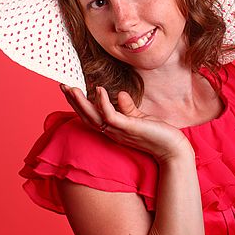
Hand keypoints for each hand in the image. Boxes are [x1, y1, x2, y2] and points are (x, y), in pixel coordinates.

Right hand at [59, 85, 192, 164]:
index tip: (69, 90)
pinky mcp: (128, 128)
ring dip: (81, 102)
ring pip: (93, 117)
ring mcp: (119, 131)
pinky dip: (102, 103)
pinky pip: (110, 116)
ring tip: (72, 88)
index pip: (90, 117)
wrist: (172, 148)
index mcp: (112, 129)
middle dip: (73, 101)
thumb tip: (119, 94)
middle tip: (62, 85)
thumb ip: (128, 108)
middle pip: (86, 117)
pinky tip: (99, 89)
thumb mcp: (139, 118)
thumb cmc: (157, 134)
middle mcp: (112, 132)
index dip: (78, 104)